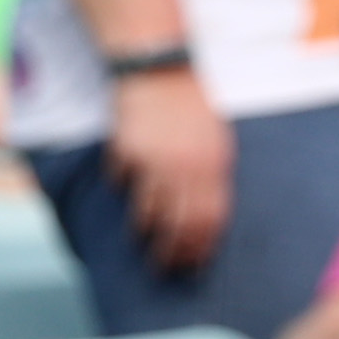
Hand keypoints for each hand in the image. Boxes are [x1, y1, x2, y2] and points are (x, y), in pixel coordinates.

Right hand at [108, 64, 231, 272]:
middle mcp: (187, 168)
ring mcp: (155, 161)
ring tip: (142, 239)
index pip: (210, 220)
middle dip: (171, 251)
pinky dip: (122, 184)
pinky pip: (122, 180)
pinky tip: (124, 183)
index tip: (193, 265)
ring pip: (147, 212)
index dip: (200, 247)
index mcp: (214, 166)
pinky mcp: (126, 151)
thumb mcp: (217, 141)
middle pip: (179, 224)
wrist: (160, 71)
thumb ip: (212, 177)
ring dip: (144, 230)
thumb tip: (210, 219)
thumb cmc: (192, 108)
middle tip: (163, 267)